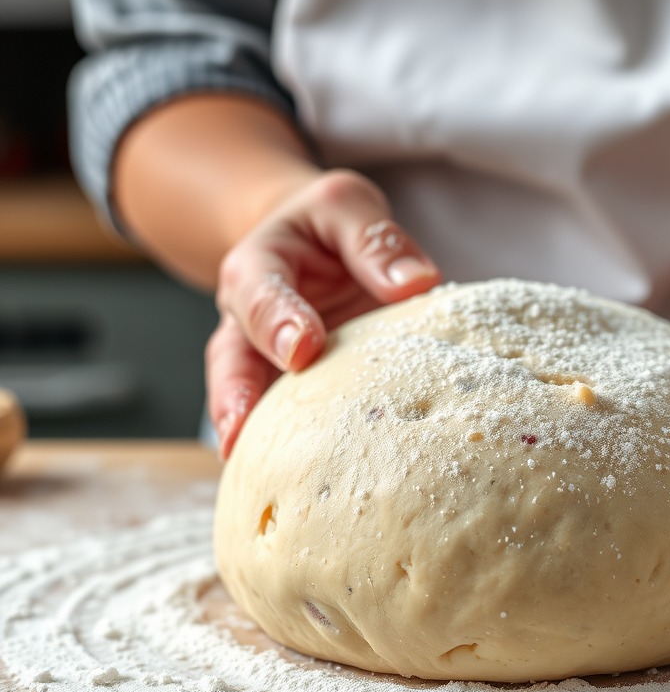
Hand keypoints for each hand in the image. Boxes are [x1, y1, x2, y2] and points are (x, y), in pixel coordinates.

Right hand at [207, 170, 440, 457]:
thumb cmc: (329, 227)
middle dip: (236, 394)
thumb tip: (416, 282)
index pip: (260, 290)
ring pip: (245, 397)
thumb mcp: (347, 206)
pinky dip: (283, 449)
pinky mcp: (287, 387)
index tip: (303, 347)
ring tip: (252, 473)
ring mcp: (263, 360)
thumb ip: (374, 239)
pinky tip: (305, 485)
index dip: (277, 319)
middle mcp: (249, 319)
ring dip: (250, 433)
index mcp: (260, 265)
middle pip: (231, 358)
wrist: (310, 245)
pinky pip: (279, 419)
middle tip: (243, 431)